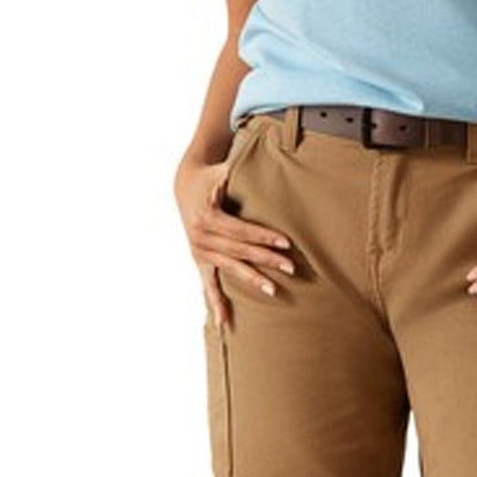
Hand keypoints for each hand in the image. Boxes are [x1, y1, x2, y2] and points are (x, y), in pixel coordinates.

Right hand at [173, 154, 293, 330]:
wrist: (185, 185)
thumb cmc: (211, 176)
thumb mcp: (221, 170)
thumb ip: (236, 168)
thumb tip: (258, 153)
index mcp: (208, 218)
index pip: (242, 232)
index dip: (264, 237)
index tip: (286, 243)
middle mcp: (201, 238)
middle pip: (240, 252)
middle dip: (266, 260)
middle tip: (291, 268)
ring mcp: (199, 252)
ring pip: (230, 269)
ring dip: (252, 280)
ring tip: (273, 291)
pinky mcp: (199, 260)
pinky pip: (207, 285)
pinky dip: (215, 304)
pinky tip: (223, 324)